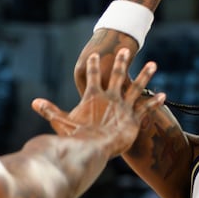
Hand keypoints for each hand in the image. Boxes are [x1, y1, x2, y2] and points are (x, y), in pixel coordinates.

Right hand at [31, 49, 161, 156]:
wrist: (93, 148)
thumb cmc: (76, 136)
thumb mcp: (61, 122)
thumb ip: (49, 110)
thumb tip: (34, 102)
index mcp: (93, 96)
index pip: (93, 76)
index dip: (93, 64)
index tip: (95, 54)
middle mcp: (111, 98)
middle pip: (117, 75)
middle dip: (121, 61)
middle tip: (126, 49)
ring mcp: (123, 107)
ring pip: (136, 87)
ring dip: (145, 75)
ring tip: (153, 64)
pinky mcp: (133, 119)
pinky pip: (146, 108)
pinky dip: (154, 102)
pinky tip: (164, 95)